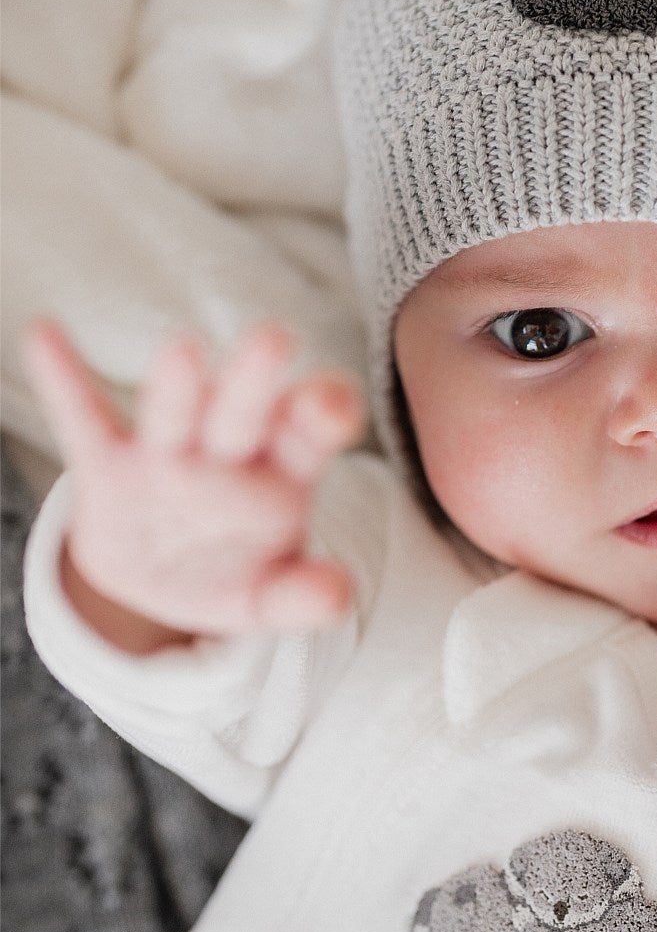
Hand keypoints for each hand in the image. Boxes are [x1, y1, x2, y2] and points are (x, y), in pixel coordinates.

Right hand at [21, 318, 364, 637]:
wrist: (164, 581)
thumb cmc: (237, 572)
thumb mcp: (270, 596)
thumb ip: (302, 595)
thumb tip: (338, 595)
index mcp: (284, 471)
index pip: (310, 433)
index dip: (325, 413)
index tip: (333, 402)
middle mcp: (229, 449)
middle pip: (245, 414)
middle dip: (256, 382)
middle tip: (274, 339)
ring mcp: (167, 453)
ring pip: (173, 414)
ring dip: (179, 388)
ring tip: (183, 352)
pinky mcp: (106, 463)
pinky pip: (83, 417)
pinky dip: (63, 379)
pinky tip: (44, 336)